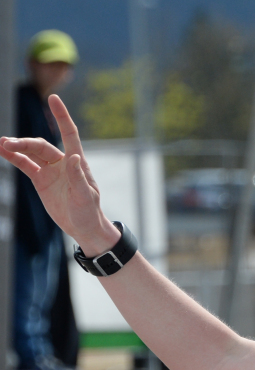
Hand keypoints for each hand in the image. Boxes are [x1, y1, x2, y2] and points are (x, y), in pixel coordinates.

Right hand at [0, 94, 120, 254]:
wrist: (82, 227)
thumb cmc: (89, 212)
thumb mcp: (85, 196)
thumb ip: (78, 177)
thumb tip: (74, 157)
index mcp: (77, 163)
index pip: (69, 134)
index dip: (61, 117)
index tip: (53, 98)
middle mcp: (63, 162)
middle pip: (41, 145)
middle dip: (24, 142)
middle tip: (7, 143)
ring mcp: (50, 170)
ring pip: (30, 152)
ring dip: (16, 147)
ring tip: (1, 144)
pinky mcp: (40, 179)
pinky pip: (24, 164)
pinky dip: (13, 157)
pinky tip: (2, 150)